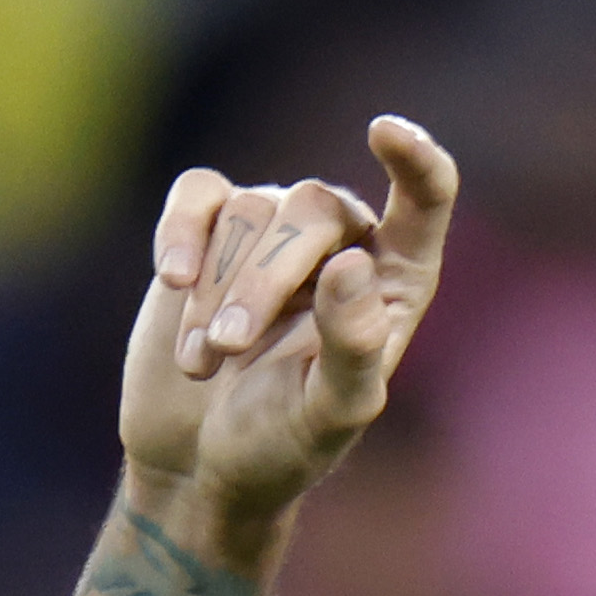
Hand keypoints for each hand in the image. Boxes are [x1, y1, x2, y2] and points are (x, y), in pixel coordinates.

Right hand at [114, 116, 458, 560]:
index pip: (425, 198)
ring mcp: (273, 229)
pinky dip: (179, 234)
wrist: (198, 463)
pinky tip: (171, 279)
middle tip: (229, 348)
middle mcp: (342, 240)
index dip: (415, 158)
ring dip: (215, 290)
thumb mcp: (328, 415)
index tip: (384, 132)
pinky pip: (198, 196)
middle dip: (263, 281)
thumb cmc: (281, 445)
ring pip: (248, 211)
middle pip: (311, 211)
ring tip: (204, 363)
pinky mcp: (210, 228)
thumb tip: (349, 263)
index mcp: (395, 280)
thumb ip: (353, 346)